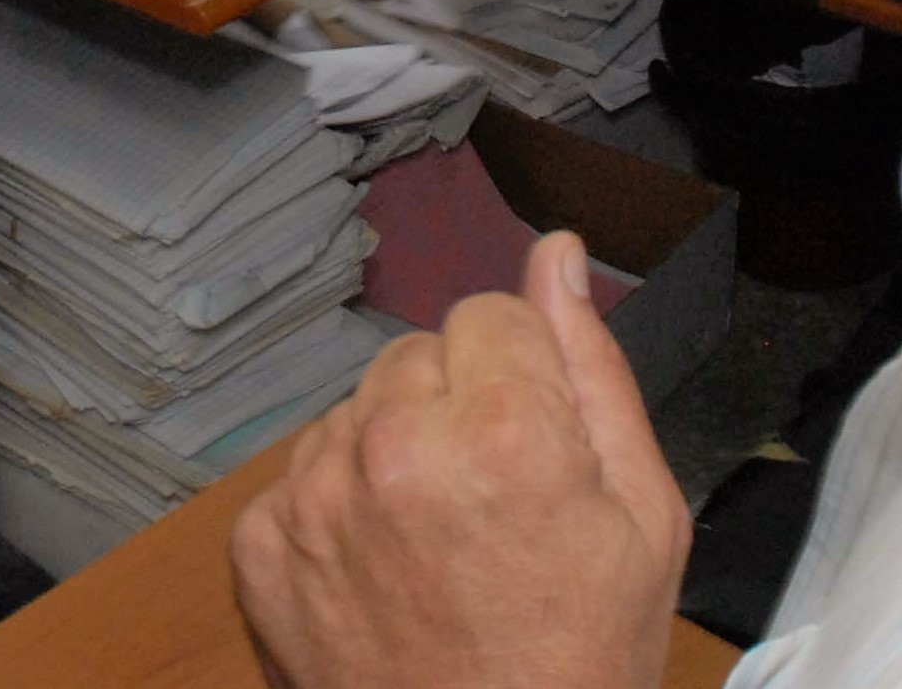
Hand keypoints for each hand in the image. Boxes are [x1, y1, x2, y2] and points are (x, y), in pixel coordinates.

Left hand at [231, 233, 691, 688]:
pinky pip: (303, 474)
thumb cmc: (578, 662)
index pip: (492, 312)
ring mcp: (314, 496)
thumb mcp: (642, 517)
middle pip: (418, 355)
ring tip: (437, 545)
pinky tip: (384, 571)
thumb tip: (556, 254)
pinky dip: (337, 509)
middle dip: (455, 406)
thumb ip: (593, 367)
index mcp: (504, 428)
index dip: (524, 380)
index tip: (538, 450)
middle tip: (491, 506)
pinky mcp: (259, 543)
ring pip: (357, 409)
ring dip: (392, 451)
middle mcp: (394, 445)